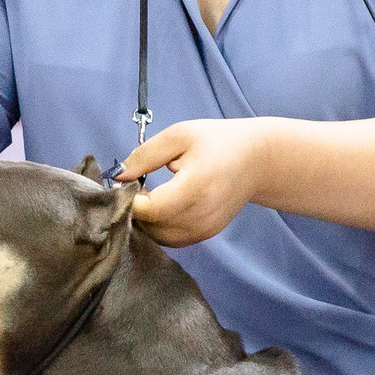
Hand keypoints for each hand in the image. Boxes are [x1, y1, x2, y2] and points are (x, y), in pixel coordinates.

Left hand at [121, 117, 276, 246]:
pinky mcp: (205, 235)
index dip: (129, 199)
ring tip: (144, 196)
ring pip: (157, 237)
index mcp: (196, 186)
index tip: (122, 183)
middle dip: (132, 209)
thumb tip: (116, 176)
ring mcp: (205, 229)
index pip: (150, 209)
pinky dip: (157, 227)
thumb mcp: (179, 136)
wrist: (257, 161)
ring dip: (143, 220)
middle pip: (150, 226)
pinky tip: (157, 207)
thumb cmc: (218, 142)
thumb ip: (145, 155)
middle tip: (130, 187)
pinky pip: (169, 239)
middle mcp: (202, 214)